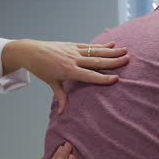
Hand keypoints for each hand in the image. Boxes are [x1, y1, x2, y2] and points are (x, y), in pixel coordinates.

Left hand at [2, 40, 129, 113]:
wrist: (31, 52)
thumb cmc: (41, 69)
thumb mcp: (51, 83)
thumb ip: (61, 97)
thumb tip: (63, 113)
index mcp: (68, 71)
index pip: (89, 76)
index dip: (103, 78)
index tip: (116, 79)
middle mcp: (73, 60)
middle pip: (96, 62)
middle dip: (113, 62)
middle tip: (127, 60)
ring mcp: (73, 51)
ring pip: (96, 52)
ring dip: (111, 52)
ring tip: (125, 51)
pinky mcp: (72, 45)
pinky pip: (89, 46)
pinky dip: (101, 45)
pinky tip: (112, 44)